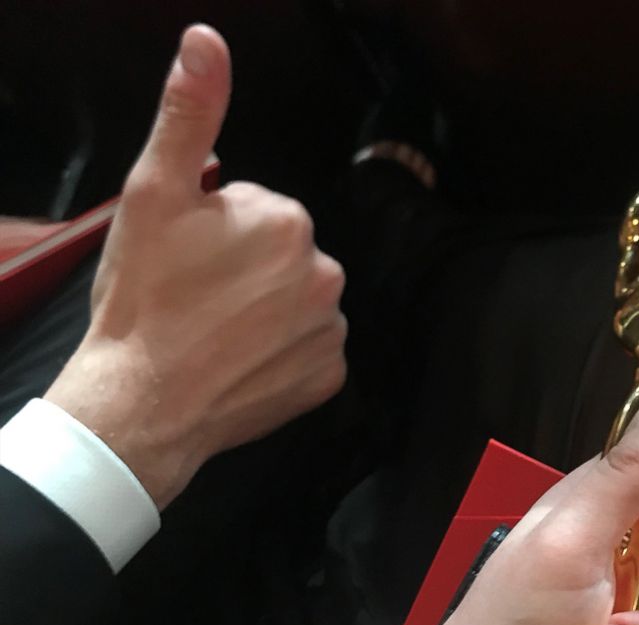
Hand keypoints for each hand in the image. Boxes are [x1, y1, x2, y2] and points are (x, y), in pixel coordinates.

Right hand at [45, 25, 346, 507]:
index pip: (258, 211)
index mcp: (288, 222)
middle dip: (247, 269)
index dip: (217, 233)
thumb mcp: (154, 195)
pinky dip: (283, 354)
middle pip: (284, 257)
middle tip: (198, 299)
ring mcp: (330, 330)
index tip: (189, 262)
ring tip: (216, 332)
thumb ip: (189, 115)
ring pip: (298, 303)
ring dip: (266, 312)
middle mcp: (325, 273)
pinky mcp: (328, 377)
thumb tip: (208, 41)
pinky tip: (242, 361)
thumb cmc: (144, 302)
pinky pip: (310, 352)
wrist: (142, 402)